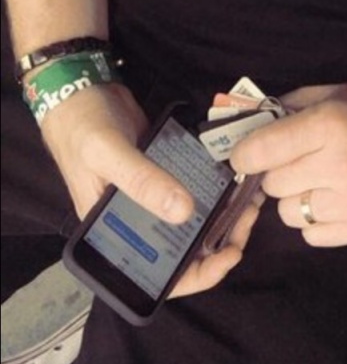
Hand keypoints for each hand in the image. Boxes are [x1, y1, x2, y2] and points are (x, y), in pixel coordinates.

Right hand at [39, 82, 261, 297]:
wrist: (79, 89)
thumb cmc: (83, 127)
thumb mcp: (109, 154)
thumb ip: (142, 182)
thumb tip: (184, 213)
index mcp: (113, 234)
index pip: (157, 273)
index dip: (197, 274)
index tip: (232, 254)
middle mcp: (136, 222)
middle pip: (183, 248)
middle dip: (221, 238)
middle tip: (250, 213)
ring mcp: (152, 196)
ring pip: (193, 218)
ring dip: (222, 212)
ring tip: (249, 195)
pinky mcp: (164, 172)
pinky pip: (192, 187)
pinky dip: (214, 186)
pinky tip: (235, 176)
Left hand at [231, 79, 346, 244]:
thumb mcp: (336, 92)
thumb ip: (289, 107)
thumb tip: (246, 124)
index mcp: (330, 124)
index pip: (259, 151)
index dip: (245, 153)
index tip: (248, 153)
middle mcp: (340, 165)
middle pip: (273, 185)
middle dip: (279, 172)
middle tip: (301, 161)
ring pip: (290, 214)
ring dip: (299, 198)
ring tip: (324, 180)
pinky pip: (314, 235)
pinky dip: (318, 219)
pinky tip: (338, 199)